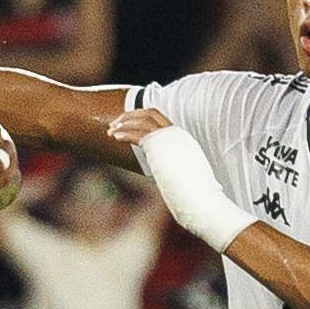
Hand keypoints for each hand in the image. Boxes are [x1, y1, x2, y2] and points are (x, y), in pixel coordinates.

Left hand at [110, 108, 255, 252]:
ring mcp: (168, 138)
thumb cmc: (192, 190)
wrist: (198, 194)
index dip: (141, 117)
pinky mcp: (159, 146)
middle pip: (149, 114)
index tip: (128, 123)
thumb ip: (172, 166)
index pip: (159, 118)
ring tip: (110, 130)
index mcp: (181, 137)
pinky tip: (115, 137)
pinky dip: (124, 133)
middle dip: (130, 116)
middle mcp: (175, 133)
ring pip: (142, 120)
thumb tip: (167, 175)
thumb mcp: (182, 172)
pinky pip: (138, 134)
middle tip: (115, 123)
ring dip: (124, 123)